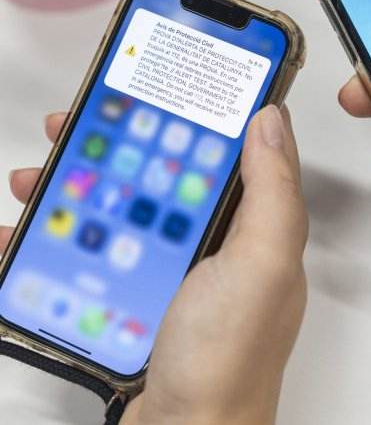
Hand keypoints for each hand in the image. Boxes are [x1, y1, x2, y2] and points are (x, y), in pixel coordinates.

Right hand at [8, 106, 306, 424]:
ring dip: (84, 183)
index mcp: (254, 224)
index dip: (204, 112)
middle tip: (81, 123)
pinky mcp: (139, 292)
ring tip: (41, 173)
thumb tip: (271, 119)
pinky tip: (27, 228)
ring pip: (128, 204)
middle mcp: (218, 240)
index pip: (235, 149)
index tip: (169, 82)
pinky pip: (99, 250)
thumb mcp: (263, 262)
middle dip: (125, 141)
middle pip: (169, 171)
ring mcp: (175, 267)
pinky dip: (62, 236)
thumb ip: (273, 190)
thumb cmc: (228, 358)